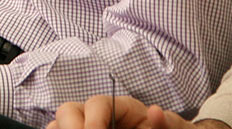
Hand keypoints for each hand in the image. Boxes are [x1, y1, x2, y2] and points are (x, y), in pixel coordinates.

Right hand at [49, 96, 200, 128]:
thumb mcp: (172, 128)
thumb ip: (164, 123)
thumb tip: (155, 112)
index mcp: (122, 107)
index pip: (96, 104)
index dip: (92, 122)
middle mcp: (99, 113)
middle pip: (69, 110)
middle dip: (72, 128)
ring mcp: (88, 125)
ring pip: (59, 124)